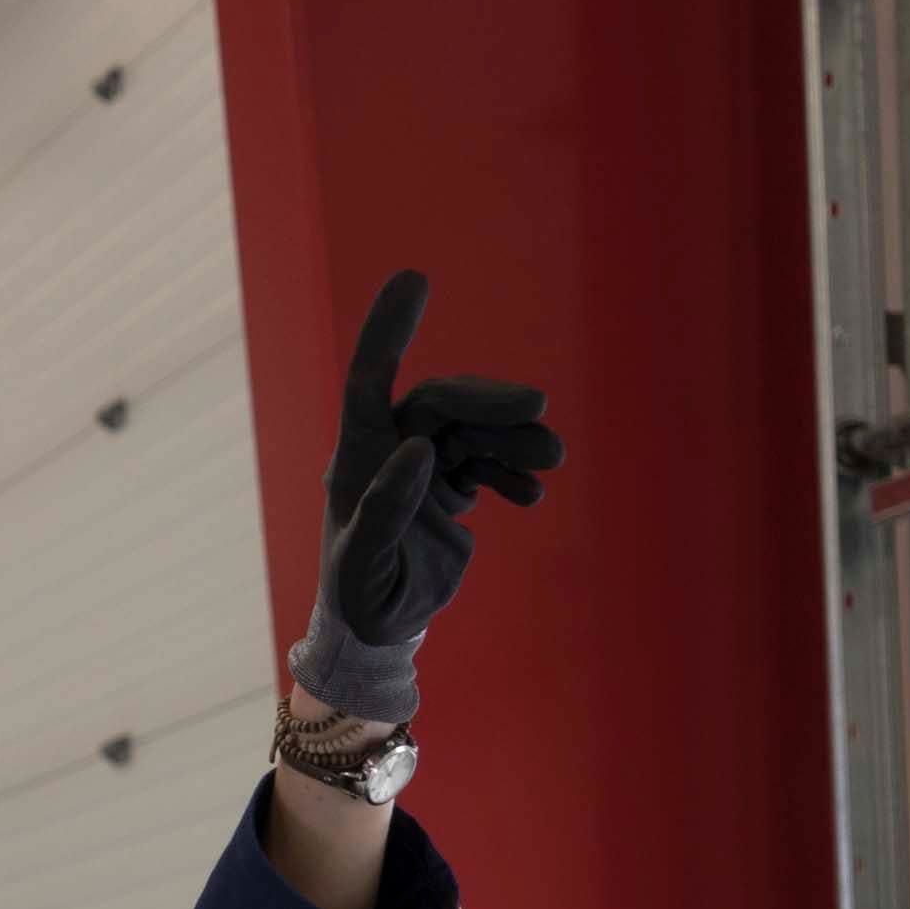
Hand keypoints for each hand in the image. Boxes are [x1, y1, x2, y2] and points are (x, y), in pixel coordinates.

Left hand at [321, 269, 564, 646]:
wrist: (380, 630)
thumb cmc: (361, 597)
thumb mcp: (367, 562)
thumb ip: (387, 507)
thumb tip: (418, 448)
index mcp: (358, 460)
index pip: (370, 381)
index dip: (388, 330)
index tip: (414, 278)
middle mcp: (387, 453)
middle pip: (442, 404)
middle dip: (491, 403)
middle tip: (540, 409)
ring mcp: (418, 469)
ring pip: (472, 430)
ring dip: (513, 438)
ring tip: (551, 461)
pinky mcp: (444, 489)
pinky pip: (485, 461)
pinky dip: (512, 471)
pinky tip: (529, 497)